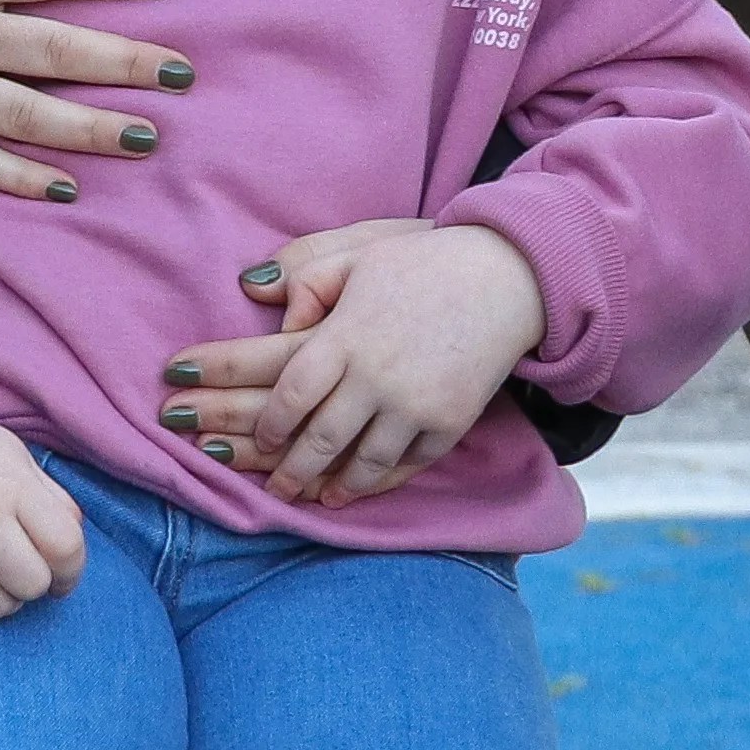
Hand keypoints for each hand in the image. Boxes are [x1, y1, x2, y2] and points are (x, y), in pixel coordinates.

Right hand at [0, 345, 86, 617]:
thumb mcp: (10, 455)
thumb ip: (51, 499)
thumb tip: (74, 546)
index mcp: (7, 483)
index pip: (65, 547)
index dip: (72, 569)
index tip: (61, 571)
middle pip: (33, 584)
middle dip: (35, 583)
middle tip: (18, 566)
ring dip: (1, 595)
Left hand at [158, 219, 549, 503]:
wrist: (506, 278)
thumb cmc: (423, 261)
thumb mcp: (357, 252)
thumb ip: (303, 273)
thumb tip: (252, 293)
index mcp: (346, 335)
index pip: (288, 391)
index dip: (260, 421)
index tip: (243, 434)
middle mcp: (377, 378)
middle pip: (317, 439)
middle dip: (282, 468)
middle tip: (264, 485)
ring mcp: (414, 407)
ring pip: (359, 464)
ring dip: (324, 486)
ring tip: (299, 496)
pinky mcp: (446, 425)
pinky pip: (402, 467)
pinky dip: (372, 484)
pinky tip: (350, 491)